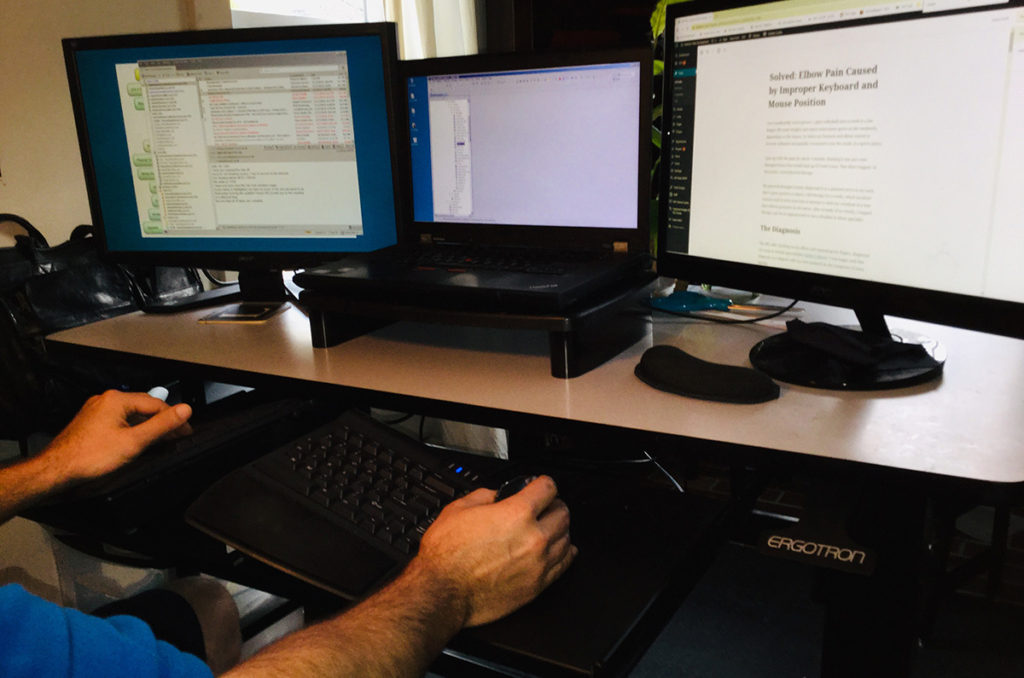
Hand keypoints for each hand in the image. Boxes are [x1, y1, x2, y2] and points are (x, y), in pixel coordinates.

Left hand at [40, 390, 191, 483]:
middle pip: (144, 408)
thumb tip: (185, 410)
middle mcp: (105, 401)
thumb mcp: (134, 441)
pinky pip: (119, 422)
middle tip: (176, 436)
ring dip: (147, 426)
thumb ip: (162, 425)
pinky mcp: (92, 423)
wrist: (57, 469)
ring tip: (159, 440)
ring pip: (131, 415)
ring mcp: (97, 412)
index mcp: (117, 400)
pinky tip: (136, 442)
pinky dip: (132, 430)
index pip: (156, 404)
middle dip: (161, 422)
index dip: (175, 418)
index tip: (185, 429)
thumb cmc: (88, 456)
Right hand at [414, 475, 576, 626]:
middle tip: (546, 506)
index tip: (541, 486)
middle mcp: (534, 538)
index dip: (543, 483)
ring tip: (550, 527)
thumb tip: (496, 496)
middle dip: (555, 505)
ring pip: (566, 538)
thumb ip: (484, 496)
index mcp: (516, 514)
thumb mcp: (458, 509)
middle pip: (562, 513)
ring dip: (560, 529)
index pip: (548, 489)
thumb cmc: (447, 556)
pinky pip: (564, 564)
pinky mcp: (538, 585)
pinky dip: (565, 553)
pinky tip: (560, 550)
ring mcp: (539, 563)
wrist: (443, 592)